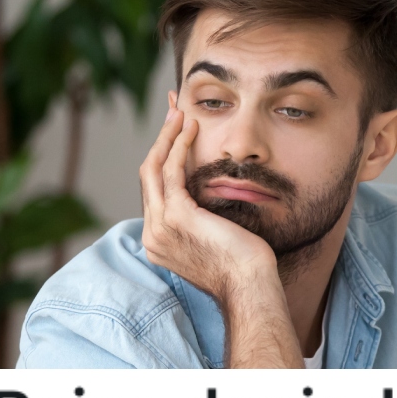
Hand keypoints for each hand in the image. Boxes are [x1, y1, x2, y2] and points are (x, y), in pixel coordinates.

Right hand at [139, 108, 278, 298]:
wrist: (249, 285)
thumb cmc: (241, 266)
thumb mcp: (210, 240)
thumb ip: (197, 222)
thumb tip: (204, 201)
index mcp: (157, 242)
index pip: (152, 192)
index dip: (161, 159)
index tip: (172, 135)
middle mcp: (151, 235)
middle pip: (147, 175)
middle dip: (159, 140)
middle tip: (173, 112)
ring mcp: (160, 226)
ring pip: (153, 168)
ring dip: (167, 136)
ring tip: (180, 112)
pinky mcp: (177, 216)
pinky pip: (171, 170)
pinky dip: (179, 145)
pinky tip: (190, 128)